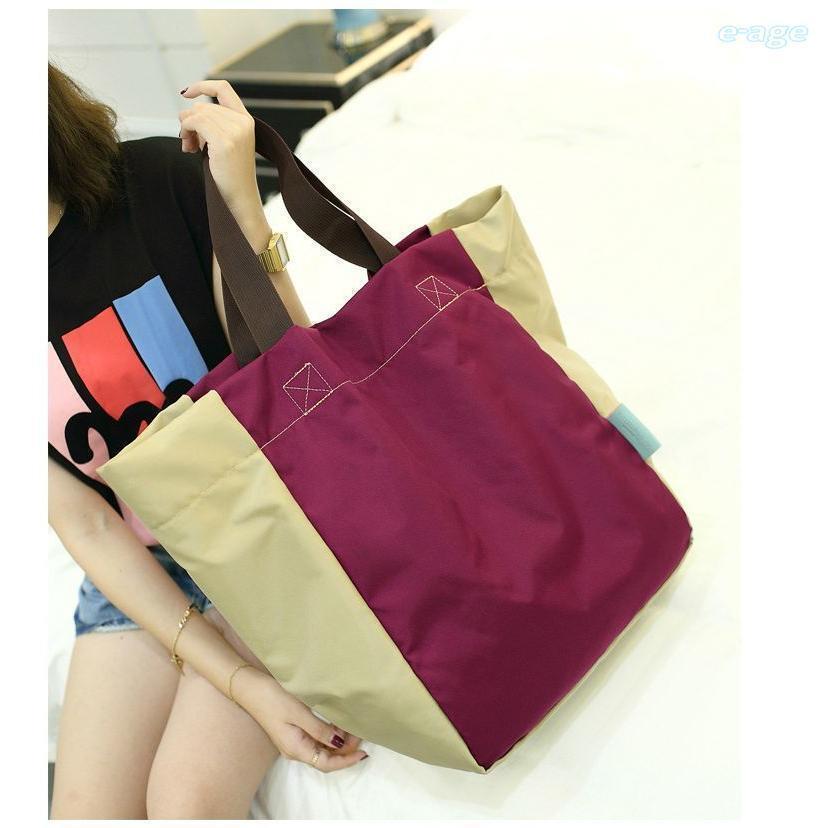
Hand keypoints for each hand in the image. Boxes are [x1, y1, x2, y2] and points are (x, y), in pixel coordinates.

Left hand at [179, 79, 271, 252]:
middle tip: (187, 141)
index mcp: (246, 120)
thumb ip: (214, 125)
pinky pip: (195, 123)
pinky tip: (189, 148)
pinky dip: (186, 132)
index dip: (203, 86)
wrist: (241, 198)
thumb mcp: (226, 143)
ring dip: (186, 129)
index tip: (186, 93)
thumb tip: (189, 112)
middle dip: (189, 120)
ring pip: (196, 114)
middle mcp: (243, 122)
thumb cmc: (231, 175)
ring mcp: (235, 131)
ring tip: (188, 147)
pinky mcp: (225, 141)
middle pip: (203, 106)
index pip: (223, 88)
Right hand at [232, 663, 368, 771]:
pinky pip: (315, 738)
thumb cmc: (272, 698)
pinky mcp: (293, 729)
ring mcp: (293, 739)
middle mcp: (295, 749)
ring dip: (338, 742)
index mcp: (296, 749)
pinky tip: (338, 723)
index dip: (346, 761)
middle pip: (325, 758)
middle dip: (345, 750)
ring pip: (321, 748)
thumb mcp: (299, 713)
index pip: (326, 764)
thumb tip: (340, 743)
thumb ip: (320, 729)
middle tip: (361, 734)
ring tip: (354, 728)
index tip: (363, 752)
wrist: (249, 687)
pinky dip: (329, 734)